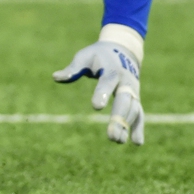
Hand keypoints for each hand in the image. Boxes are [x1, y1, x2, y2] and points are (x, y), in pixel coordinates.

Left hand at [53, 23, 143, 144]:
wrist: (123, 50)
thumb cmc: (98, 55)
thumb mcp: (84, 56)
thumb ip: (73, 68)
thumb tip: (55, 77)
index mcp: (112, 70)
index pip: (107, 82)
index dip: (102, 93)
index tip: (96, 107)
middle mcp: (126, 82)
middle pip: (124, 101)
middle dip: (118, 118)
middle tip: (111, 135)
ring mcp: (133, 91)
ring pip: (133, 110)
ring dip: (126, 126)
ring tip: (117, 141)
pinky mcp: (135, 99)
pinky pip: (139, 114)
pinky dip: (138, 127)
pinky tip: (136, 142)